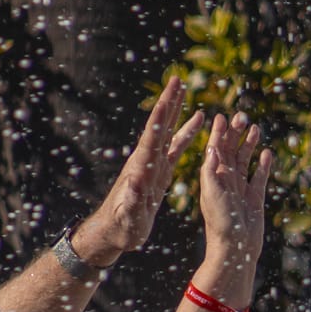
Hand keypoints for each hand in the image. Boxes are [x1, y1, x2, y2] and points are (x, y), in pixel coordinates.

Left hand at [72, 77, 207, 267]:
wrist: (113, 232)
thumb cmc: (121, 228)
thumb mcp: (127, 218)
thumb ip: (131, 201)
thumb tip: (133, 183)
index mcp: (141, 167)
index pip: (154, 133)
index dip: (164, 111)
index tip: (173, 91)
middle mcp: (146, 160)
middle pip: (160, 125)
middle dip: (169, 102)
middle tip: (178, 79)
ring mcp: (153, 164)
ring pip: (168, 132)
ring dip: (177, 111)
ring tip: (185, 90)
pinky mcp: (159, 172)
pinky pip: (175, 148)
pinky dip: (186, 133)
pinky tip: (197, 122)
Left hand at [198, 112, 273, 282]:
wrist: (235, 248)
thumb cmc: (220, 222)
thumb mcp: (212, 193)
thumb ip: (212, 170)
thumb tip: (213, 146)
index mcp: (213, 177)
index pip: (215, 149)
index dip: (218, 133)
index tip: (221, 116)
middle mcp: (226, 181)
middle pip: (231, 151)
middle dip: (235, 134)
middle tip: (241, 117)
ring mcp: (241, 189)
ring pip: (245, 161)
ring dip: (248, 144)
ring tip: (254, 128)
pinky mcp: (255, 198)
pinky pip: (259, 177)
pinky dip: (263, 164)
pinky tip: (267, 153)